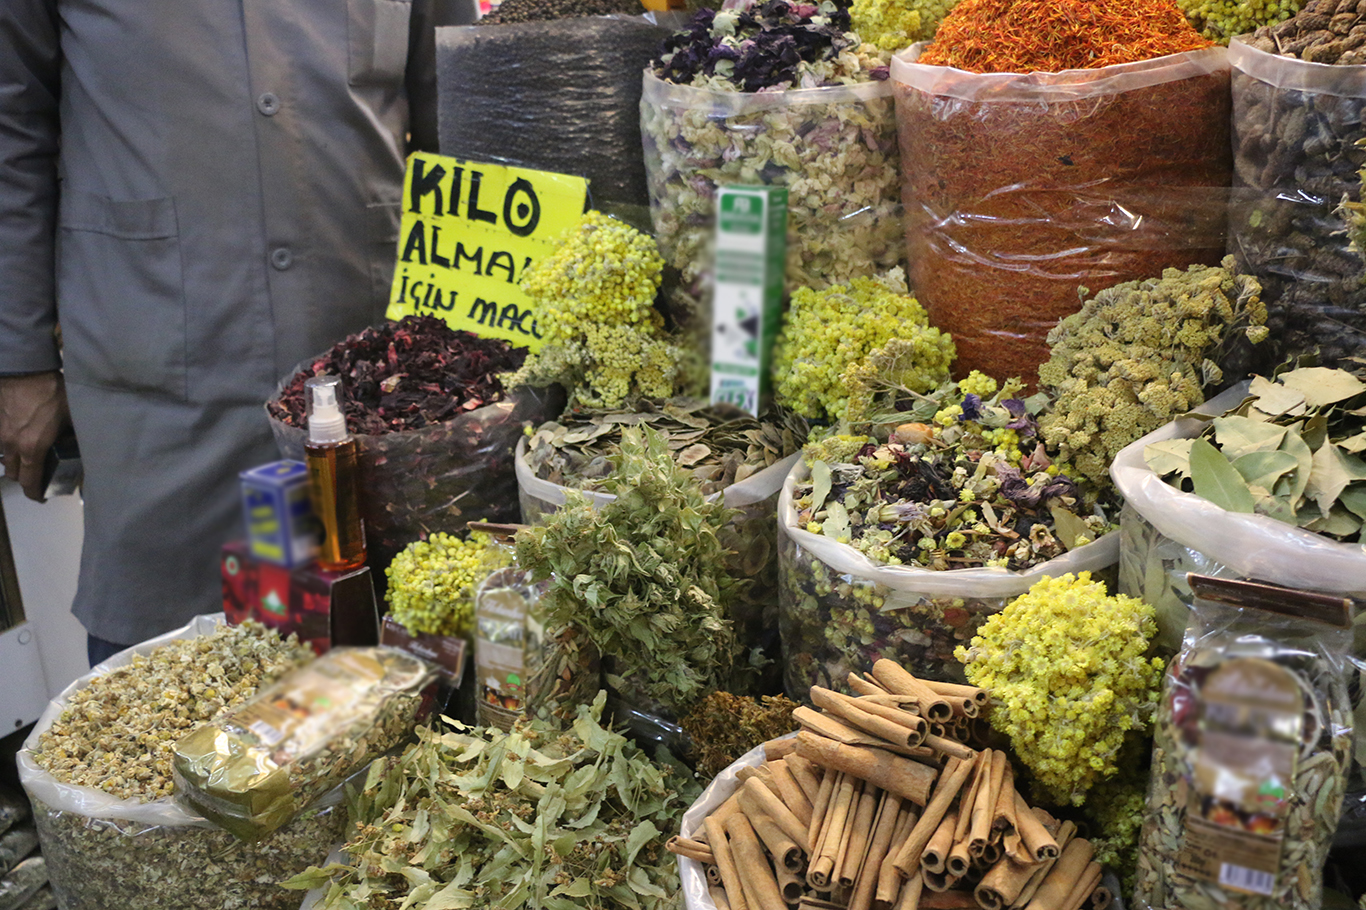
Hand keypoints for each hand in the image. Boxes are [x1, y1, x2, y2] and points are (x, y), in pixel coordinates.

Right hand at [0, 371, 69, 500]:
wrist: (23, 369)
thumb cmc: (51, 392)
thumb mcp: (72, 416)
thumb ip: (74, 435)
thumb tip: (82, 446)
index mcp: (32, 448)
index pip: (29, 482)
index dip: (35, 494)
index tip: (42, 496)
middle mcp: (12, 445)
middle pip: (14, 474)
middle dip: (26, 479)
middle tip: (39, 476)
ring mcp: (0, 434)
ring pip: (3, 459)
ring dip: (15, 464)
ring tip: (28, 459)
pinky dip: (6, 448)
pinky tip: (17, 441)